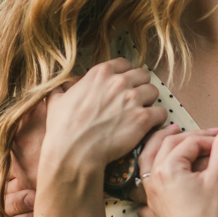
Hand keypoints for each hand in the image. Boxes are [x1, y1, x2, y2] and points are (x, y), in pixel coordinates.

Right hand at [41, 58, 167, 179]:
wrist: (74, 153)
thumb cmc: (63, 129)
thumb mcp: (56, 102)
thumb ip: (62, 89)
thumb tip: (61, 86)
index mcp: (100, 73)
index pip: (125, 64)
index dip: (126, 75)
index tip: (124, 85)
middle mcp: (119, 82)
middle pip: (143, 75)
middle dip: (140, 86)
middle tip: (135, 100)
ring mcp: (133, 99)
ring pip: (154, 91)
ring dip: (149, 102)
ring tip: (142, 113)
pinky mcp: (143, 118)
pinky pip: (161, 112)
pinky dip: (157, 119)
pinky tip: (150, 125)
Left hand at [138, 128, 217, 216]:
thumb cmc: (212, 214)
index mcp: (168, 168)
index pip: (190, 142)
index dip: (210, 138)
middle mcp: (154, 180)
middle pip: (166, 145)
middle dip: (188, 135)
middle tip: (206, 133)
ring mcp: (152, 195)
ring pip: (148, 161)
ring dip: (159, 144)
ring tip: (171, 134)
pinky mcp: (155, 209)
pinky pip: (145, 185)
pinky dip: (148, 172)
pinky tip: (152, 172)